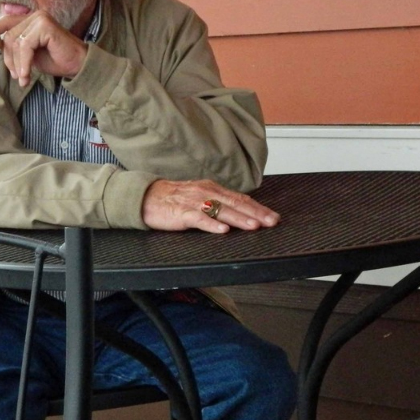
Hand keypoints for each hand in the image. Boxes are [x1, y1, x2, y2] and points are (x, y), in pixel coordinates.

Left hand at [0, 10, 87, 85]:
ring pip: (16, 42)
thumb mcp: (30, 55)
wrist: (78, 65)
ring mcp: (40, 19)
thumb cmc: (56, 61)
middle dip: (9, 59)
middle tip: (16, 76)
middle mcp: (35, 15)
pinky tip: (27, 76)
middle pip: (9, 36)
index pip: (6, 22)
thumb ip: (15, 48)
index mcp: (31, 20)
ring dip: (17, 64)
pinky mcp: (45, 26)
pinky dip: (24, 64)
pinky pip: (25, 46)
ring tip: (23, 78)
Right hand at [141, 179, 279, 233]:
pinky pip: (198, 219)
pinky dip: (211, 224)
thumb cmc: (173, 199)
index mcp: (212, 189)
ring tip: (254, 226)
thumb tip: (239, 212)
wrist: (147, 197)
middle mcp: (206, 193)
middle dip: (255, 213)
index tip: (273, 217)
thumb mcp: (199, 196)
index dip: (257, 208)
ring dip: (239, 218)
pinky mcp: (181, 213)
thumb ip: (217, 203)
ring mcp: (194, 203)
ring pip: (221, 210)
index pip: (240, 198)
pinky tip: (222, 230)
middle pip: (235, 204)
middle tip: (271, 222)